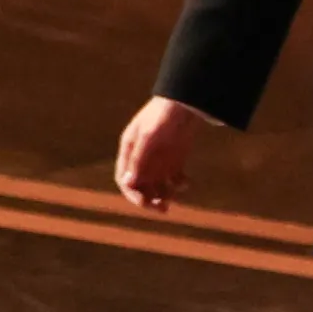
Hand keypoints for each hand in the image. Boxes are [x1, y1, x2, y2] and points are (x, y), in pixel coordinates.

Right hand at [115, 96, 205, 211]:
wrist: (187, 101)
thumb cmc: (163, 115)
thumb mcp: (149, 136)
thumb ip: (139, 159)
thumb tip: (127, 183)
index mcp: (130, 150)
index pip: (125, 179)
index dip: (132, 194)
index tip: (144, 204)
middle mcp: (143, 158)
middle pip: (141, 185)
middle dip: (148, 199)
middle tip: (162, 209)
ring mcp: (160, 158)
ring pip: (157, 184)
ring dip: (163, 195)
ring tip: (172, 202)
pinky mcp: (176, 158)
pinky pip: (174, 178)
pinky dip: (179, 184)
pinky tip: (185, 183)